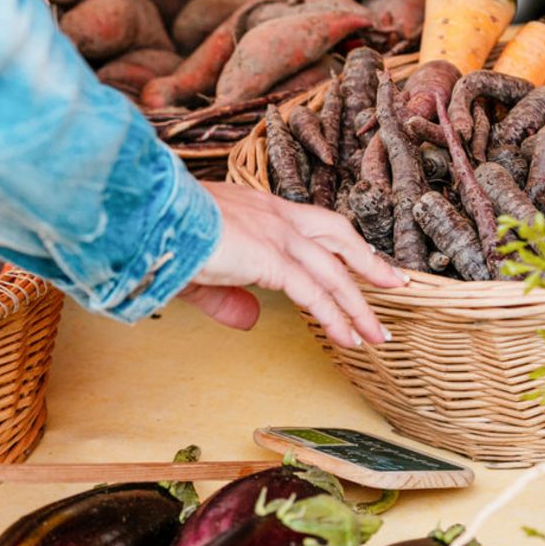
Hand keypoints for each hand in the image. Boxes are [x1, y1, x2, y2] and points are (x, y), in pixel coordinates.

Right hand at [177, 182, 404, 346]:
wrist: (149, 218)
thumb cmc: (164, 235)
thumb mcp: (201, 271)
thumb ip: (228, 298)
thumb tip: (251, 320)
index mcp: (258, 208)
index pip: (312, 225)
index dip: (339, 245)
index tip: (360, 262)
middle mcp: (274, 215)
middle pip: (337, 236)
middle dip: (368, 262)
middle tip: (395, 283)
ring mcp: (276, 233)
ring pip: (332, 272)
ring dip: (358, 305)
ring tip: (378, 334)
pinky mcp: (271, 257)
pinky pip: (313, 292)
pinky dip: (335, 316)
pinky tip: (348, 337)